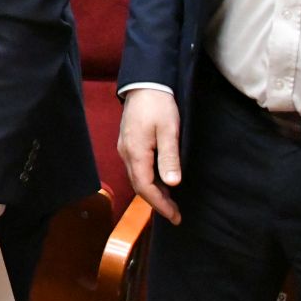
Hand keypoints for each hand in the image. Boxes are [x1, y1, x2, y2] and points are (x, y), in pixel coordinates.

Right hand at [118, 88, 181, 223]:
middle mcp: (126, 153)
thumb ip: (169, 158)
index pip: (146, 188)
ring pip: (137, 177)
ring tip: (170, 200)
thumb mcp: (169, 131)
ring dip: (153, 191)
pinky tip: (160, 179)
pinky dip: (148, 179)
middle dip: (156, 202)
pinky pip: (137, 168)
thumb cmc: (158, 105)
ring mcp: (125, 148)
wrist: (144, 83)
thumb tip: (172, 184)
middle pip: (139, 186)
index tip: (175, 217)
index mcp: (136, 153)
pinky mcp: (128, 142)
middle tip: (175, 214)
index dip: (160, 205)